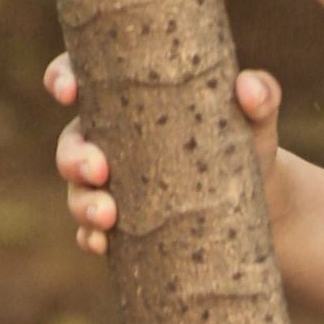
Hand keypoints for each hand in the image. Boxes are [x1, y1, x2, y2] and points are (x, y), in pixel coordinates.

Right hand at [48, 51, 281, 256]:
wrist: (257, 203)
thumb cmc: (245, 144)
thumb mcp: (256, 120)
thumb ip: (260, 96)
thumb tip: (249, 87)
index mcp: (128, 101)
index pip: (83, 79)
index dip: (63, 78)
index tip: (68, 91)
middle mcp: (110, 141)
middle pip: (71, 142)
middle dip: (74, 157)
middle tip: (98, 170)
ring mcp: (112, 186)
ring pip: (77, 191)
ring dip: (82, 204)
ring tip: (107, 217)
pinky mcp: (122, 226)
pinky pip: (90, 232)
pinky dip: (90, 237)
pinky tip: (102, 244)